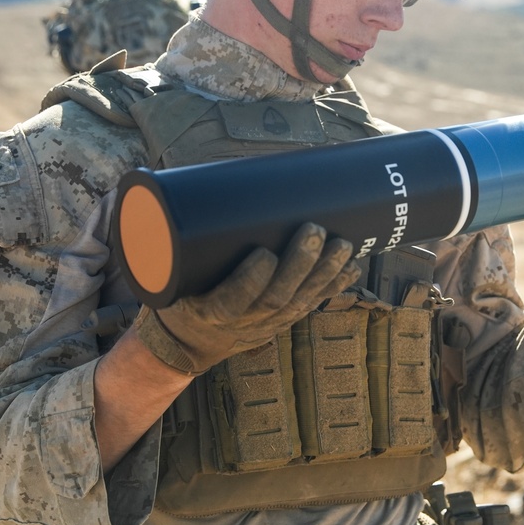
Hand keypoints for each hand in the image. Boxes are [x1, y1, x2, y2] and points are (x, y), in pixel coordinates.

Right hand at [132, 222, 358, 374]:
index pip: (233, 302)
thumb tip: (208, 183)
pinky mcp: (283, 322)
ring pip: (299, 302)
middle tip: (313, 231)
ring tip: (342, 245)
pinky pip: (311, 306)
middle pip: (276, 298)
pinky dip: (333, 287)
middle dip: (300, 266)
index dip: (251, 281)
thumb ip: (187, 240)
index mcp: (207, 312)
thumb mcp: (172, 274)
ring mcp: (266, 325)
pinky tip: (351, 269)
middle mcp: (241, 323)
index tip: (264, 253)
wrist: (192, 341)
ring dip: (324, 274)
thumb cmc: (182, 294)